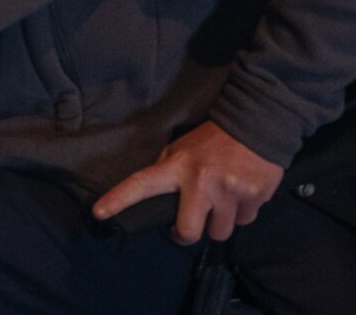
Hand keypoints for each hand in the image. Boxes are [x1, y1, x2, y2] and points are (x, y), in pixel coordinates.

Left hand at [91, 121, 282, 243]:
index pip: (142, 184)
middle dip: (187, 234)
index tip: (99, 213)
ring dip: (220, 222)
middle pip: (187, 232)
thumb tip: (157, 198)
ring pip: (219, 233)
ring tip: (223, 200)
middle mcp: (201, 181)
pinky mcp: (254, 197)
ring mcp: (229, 191)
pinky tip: (242, 193)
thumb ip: (169, 172)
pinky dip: (242, 212)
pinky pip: (245, 221)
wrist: (256, 122)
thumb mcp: (182, 148)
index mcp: (177, 166)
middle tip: (191, 224)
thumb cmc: (213, 139)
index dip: (119, 199)